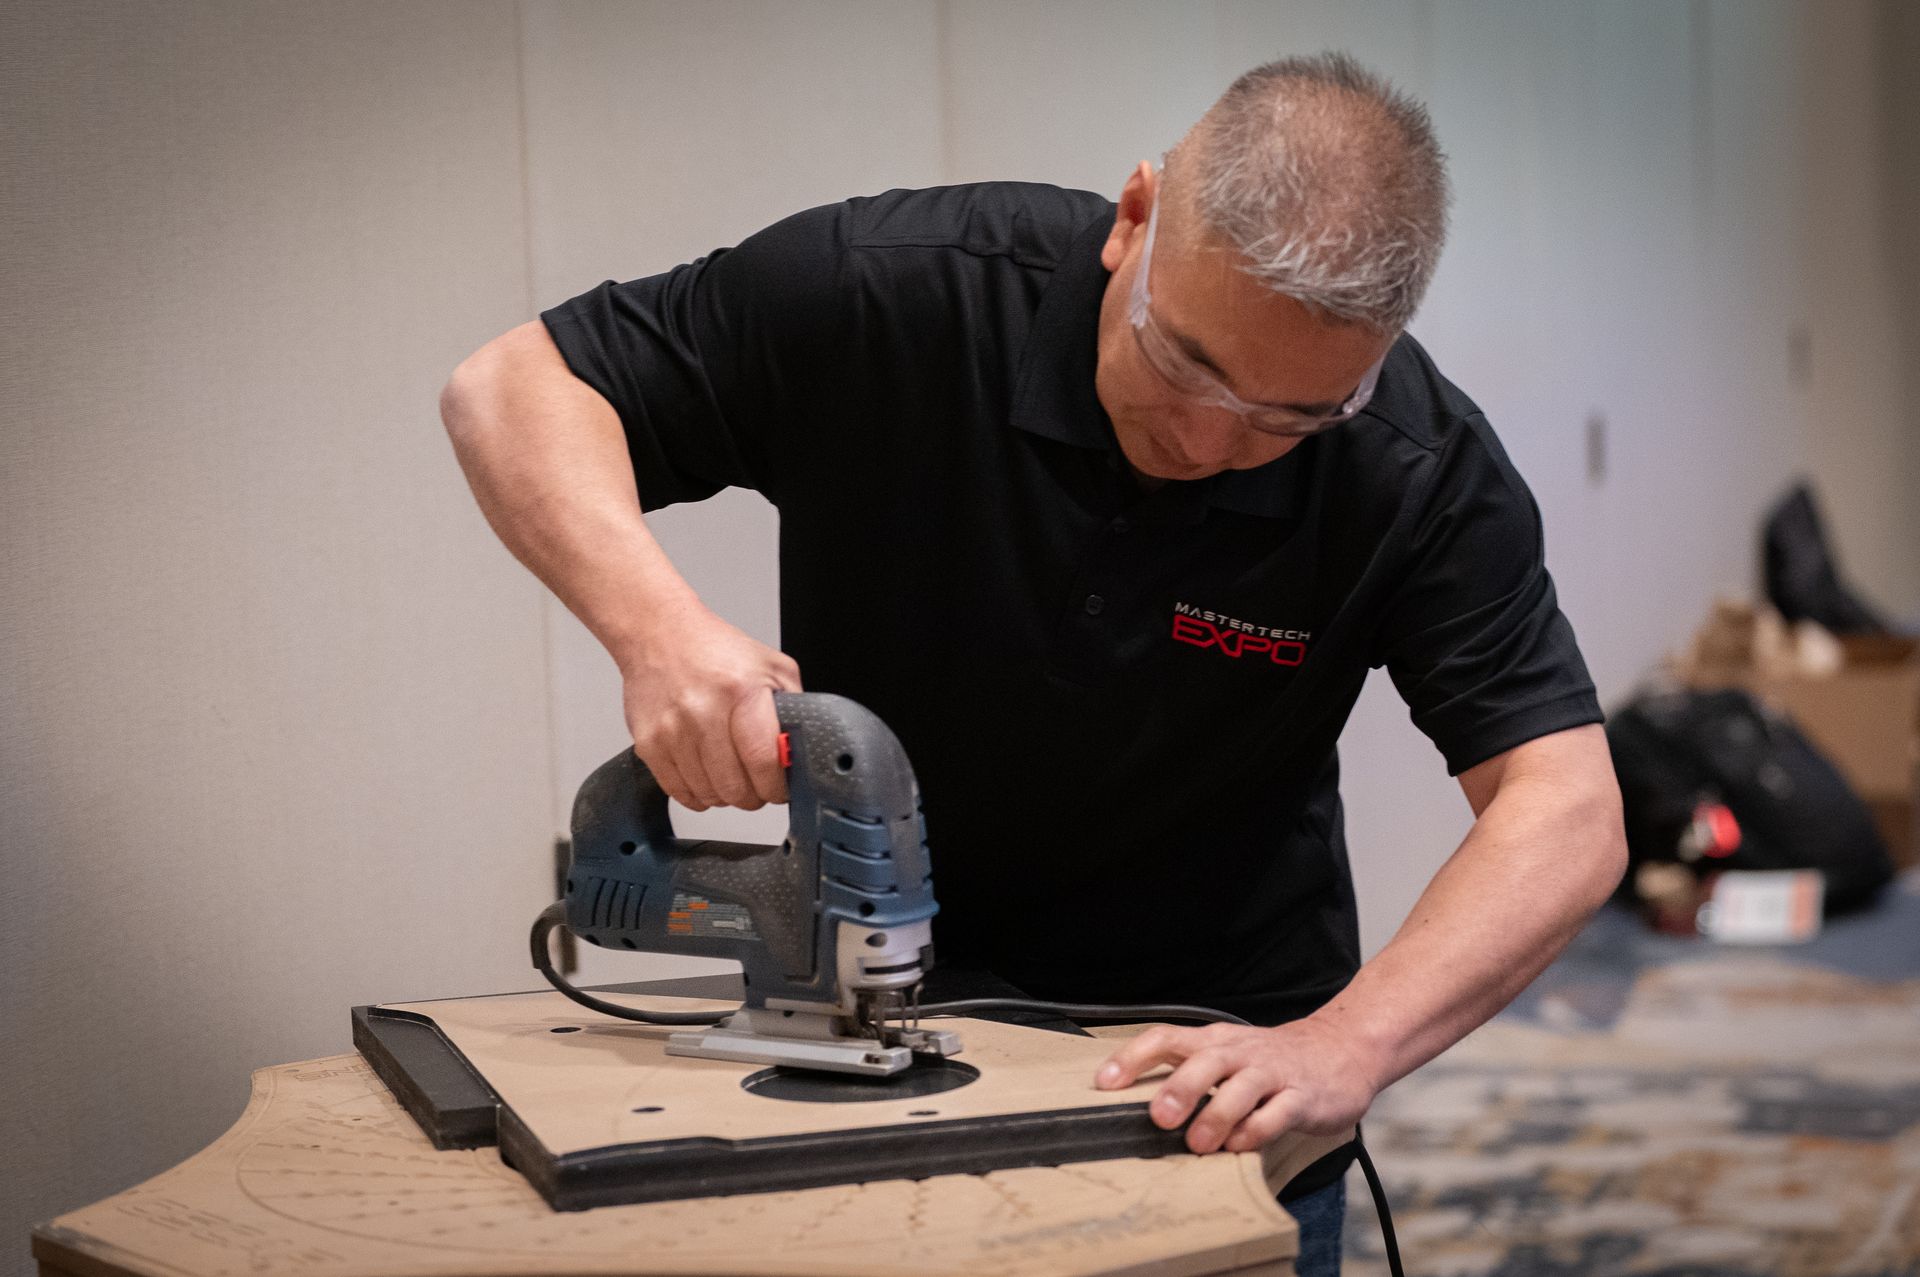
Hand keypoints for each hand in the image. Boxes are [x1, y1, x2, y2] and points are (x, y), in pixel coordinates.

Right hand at [616, 605, 801, 810]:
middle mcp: (703, 712)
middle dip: (753, 795)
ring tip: (729, 775)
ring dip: (724, 794)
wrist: (659, 634)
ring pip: (708, 795)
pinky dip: (697, 793)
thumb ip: (792, 706)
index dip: (776, 786)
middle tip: (756, 785)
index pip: (763, 762)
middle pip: (735, 787)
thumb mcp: (770, 666)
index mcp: (740, 692)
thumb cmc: (714, 650)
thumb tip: (802, 748)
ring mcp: (672, 731)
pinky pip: (679, 792)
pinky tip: (705, 776)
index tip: (779, 789)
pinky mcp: (648, 744)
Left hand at [1093, 1017, 1380, 1153]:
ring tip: (1198, 1144)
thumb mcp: (1227, 1057)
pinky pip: (1278, 1114)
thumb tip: (1136, 1109)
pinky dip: (1257, 1131)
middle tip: (1158, 1118)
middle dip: (1180, 1089)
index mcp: (1214, 1042)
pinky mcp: (1303, 1097)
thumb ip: (1189, 1075)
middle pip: (1205, 1061)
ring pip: (1242, 1088)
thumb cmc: (1271, 1061)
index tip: (1104, 1083)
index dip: (1133, 1058)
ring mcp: (1273, 1074)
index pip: (1166, 1038)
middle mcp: (1241, 1053)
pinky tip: (1241, 1146)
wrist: (1342, 1049)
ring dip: (1217, 1116)